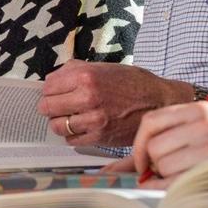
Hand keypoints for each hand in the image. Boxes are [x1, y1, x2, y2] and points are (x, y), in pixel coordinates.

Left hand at [38, 61, 193, 146]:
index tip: (56, 93)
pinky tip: (83, 127)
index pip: (47, 87)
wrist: (160, 102)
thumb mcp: (103, 67)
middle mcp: (87, 97)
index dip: (50, 90)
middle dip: (51, 107)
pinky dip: (74, 135)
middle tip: (60, 106)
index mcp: (85, 76)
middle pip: (46, 107)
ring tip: (71, 117)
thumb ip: (74, 71)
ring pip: (57, 126)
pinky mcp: (100, 137)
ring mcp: (93, 119)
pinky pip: (71, 140)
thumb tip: (51, 80)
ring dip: (61, 122)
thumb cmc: (132, 83)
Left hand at [128, 102, 207, 187]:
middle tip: (171, 169)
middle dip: (155, 164)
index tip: (141, 162)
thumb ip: (157, 144)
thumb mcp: (196, 133)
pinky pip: (177, 181)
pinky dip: (171, 188)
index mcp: (197, 109)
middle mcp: (205, 122)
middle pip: (154, 146)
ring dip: (168, 176)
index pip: (151, 123)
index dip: (138, 146)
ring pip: (163, 165)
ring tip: (189, 172)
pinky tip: (183, 186)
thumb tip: (110, 170)